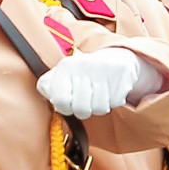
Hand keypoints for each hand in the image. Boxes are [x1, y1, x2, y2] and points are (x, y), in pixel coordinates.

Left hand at [37, 49, 153, 118]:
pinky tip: (109, 91)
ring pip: (99, 108)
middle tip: (85, 101)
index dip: (64, 108)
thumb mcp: (60, 77)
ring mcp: (104, 68)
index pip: (60, 100)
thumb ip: (47, 87)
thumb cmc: (82, 74)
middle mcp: (84, 64)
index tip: (68, 102)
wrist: (113, 59)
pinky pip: (115, 103)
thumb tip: (50, 96)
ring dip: (98, 107)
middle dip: (83, 110)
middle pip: (80, 108)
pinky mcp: (121, 73)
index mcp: (66, 66)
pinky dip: (113, 102)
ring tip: (97, 96)